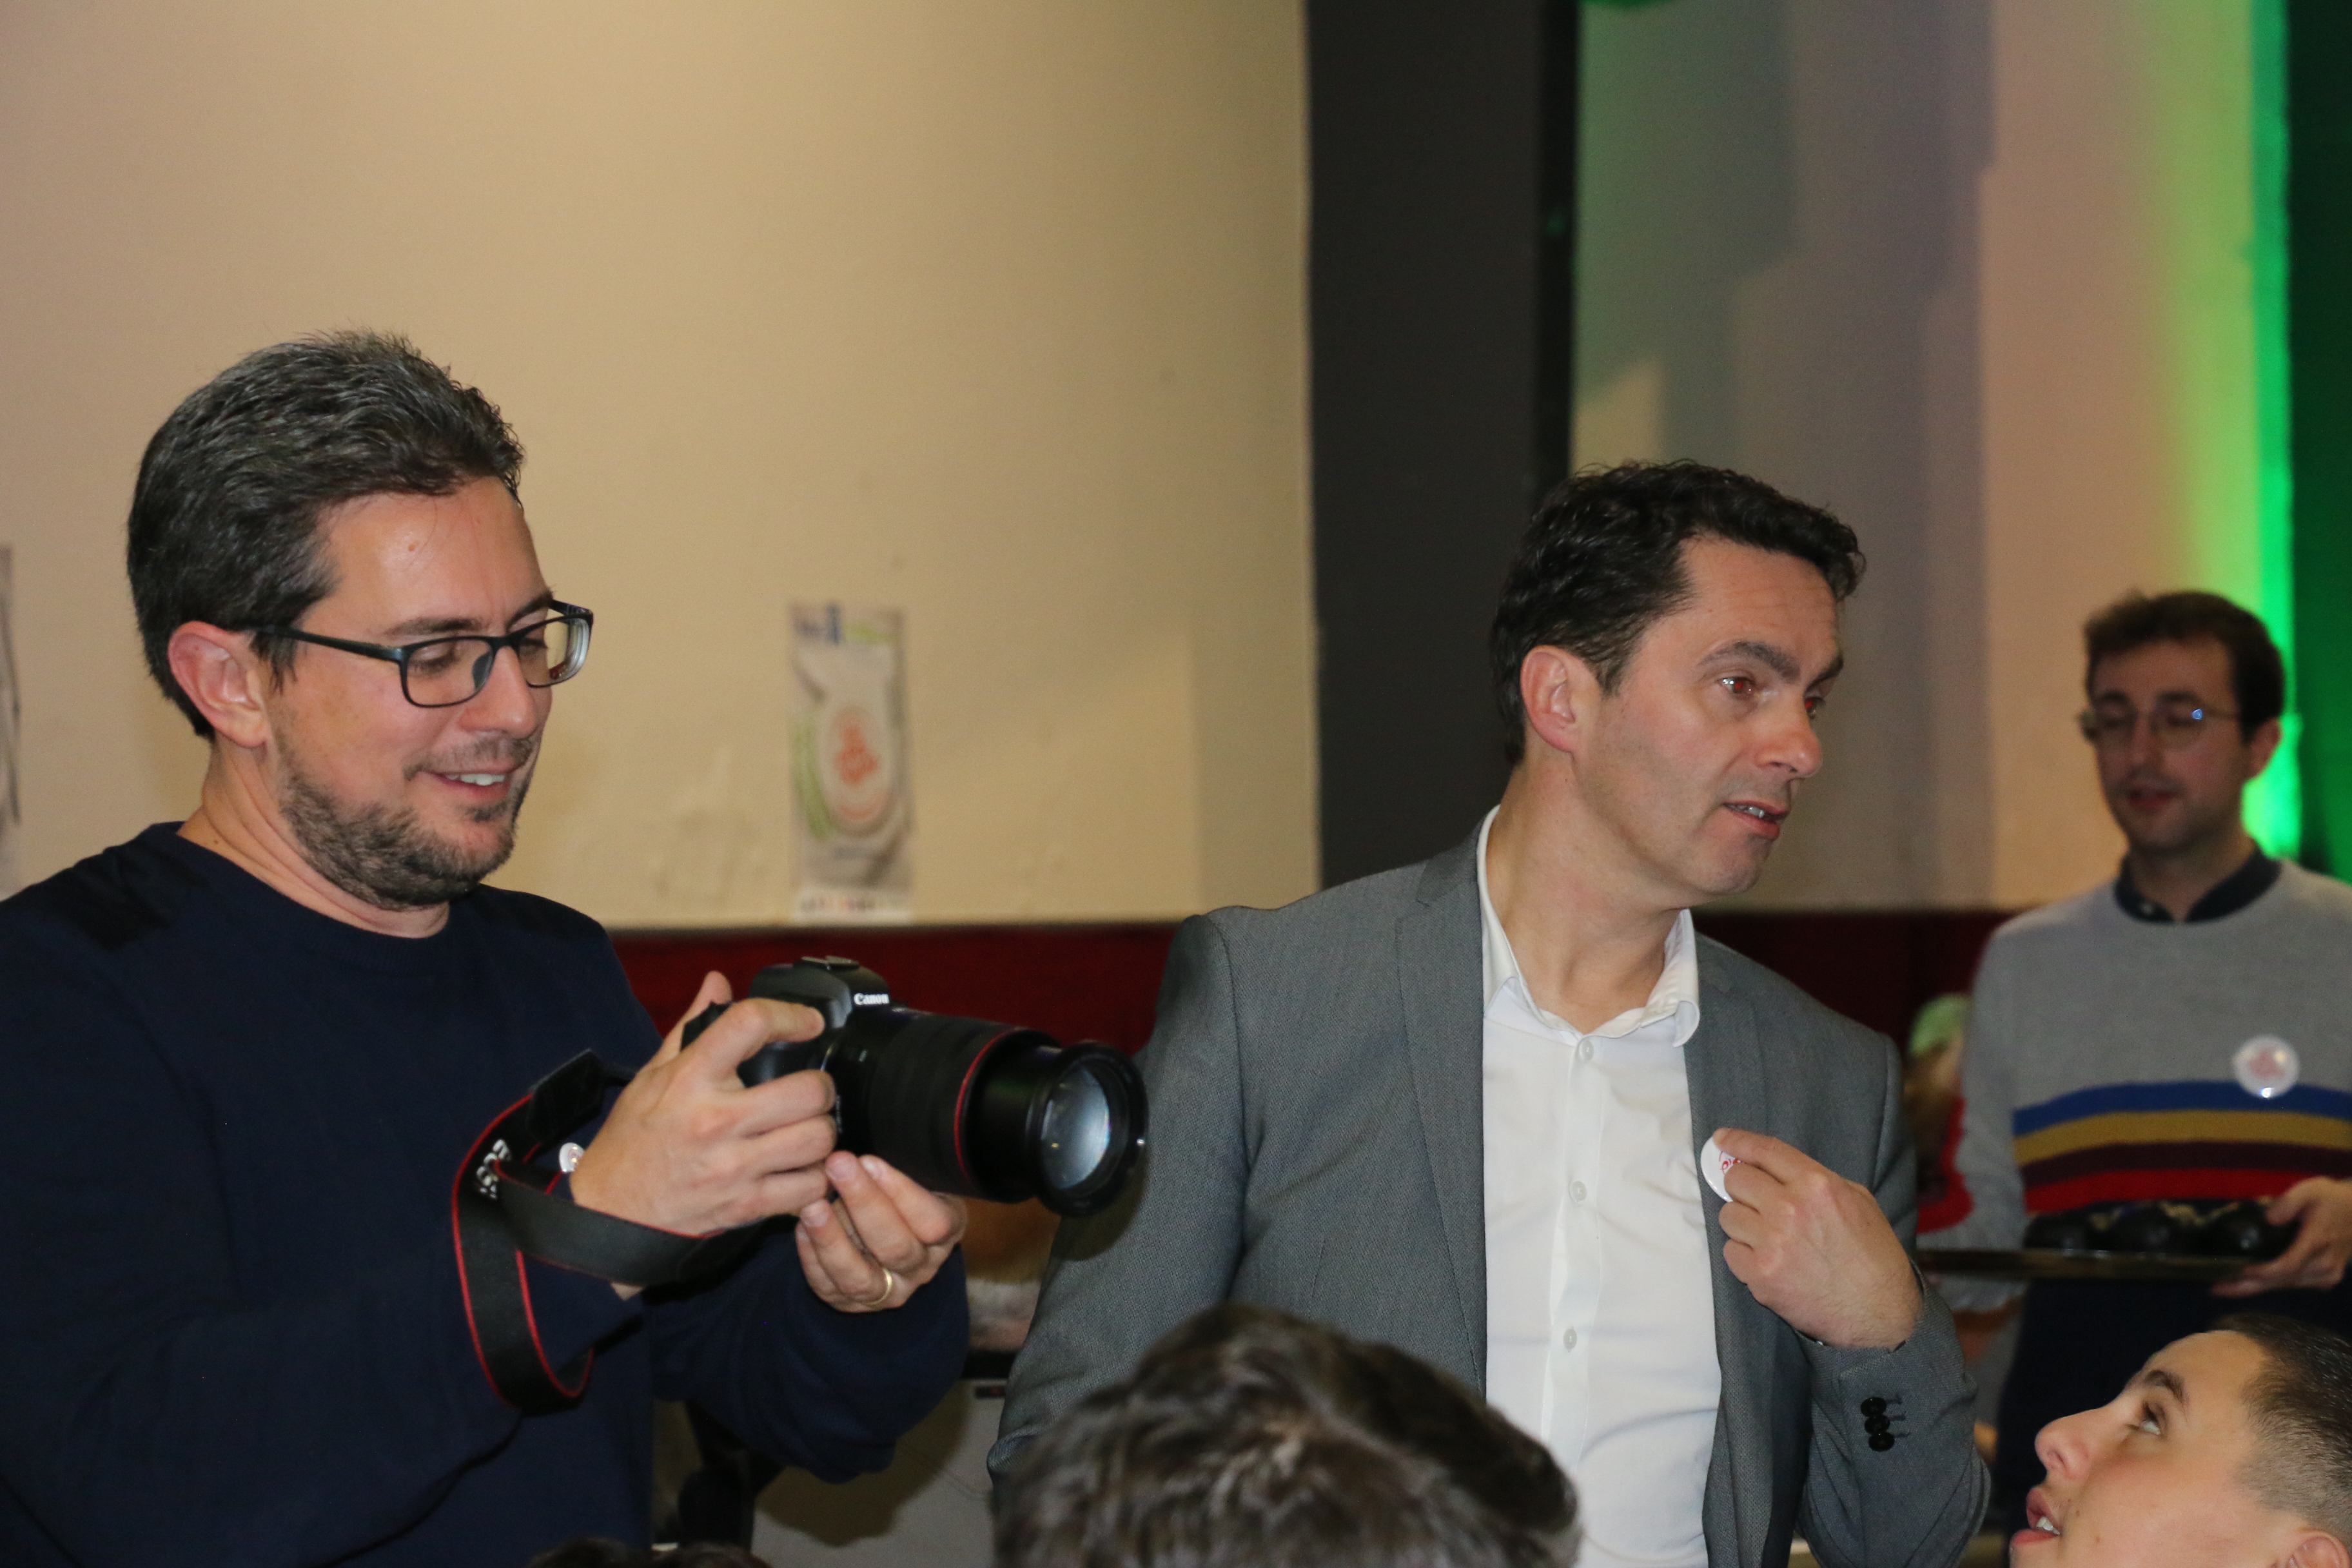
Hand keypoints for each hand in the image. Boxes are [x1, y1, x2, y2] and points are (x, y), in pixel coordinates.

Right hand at [570, 971, 838, 1242]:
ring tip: (806, 1130)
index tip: (808, 1023)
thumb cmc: (632, 1141)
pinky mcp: (745, 1206)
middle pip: (808, 1090)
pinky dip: (815, 1179)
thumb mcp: (652, 1076)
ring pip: (818, 1139)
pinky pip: (809, 1188)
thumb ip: (692, 1026)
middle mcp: (715, 1121)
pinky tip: (800, 1169)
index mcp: (690, 1080)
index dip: (791, 1016)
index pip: (750, 1024)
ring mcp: (734, 1166)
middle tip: (810, 1091)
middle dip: (819, 1087)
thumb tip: (718, 982)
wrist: (610, 1213)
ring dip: (821, 1132)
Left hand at [794, 1151, 967, 1311]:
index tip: (870, 1160)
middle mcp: (920, 1267)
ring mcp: (887, 1291)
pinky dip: (812, 1257)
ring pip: (860, 1277)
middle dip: (863, 1203)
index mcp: (946, 1232)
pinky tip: (801, 1227)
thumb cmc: (898, 1192)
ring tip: (812, 1205)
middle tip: (837, 1165)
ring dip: (833, 1239)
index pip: (934, 1222)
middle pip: (896, 1247)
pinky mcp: (851, 1303)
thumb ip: (903, 1163)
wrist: (883, 1233)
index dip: (902, 1193)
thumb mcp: (915, 1174)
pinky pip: (829, 1287)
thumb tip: (872, 1135)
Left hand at [1713, 1126, 1920, 1350]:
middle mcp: (1790, 1209)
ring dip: (1744, 1223)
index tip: (1722, 1139)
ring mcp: (1771, 1243)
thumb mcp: (1858, 1201)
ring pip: (1728, 1215)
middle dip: (1744, 1188)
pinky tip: (1768, 1261)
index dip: (1738, 1141)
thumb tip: (1774, 1170)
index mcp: (1817, 1185)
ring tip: (1769, 1237)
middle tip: (1758, 1202)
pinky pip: (1730, 1251)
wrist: (1881, 1314)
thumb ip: (1816, 1180)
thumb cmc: (1874, 1256)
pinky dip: (1744, 1255)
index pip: (1765, 1151)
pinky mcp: (1760, 1275)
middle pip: (1737, 1180)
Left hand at [2213, 1178, 2351, 1295]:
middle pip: (2282, 1281)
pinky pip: (2294, 1284)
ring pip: (2286, 1286)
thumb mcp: (2310, 1189)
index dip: (2261, 1272)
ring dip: (2256, 1288)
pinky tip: (2248, 1284)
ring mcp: (2327, 1275)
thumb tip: (2270, 1218)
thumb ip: (2290, 1201)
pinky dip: (2271, 1285)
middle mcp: (2324, 1265)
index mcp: (2318, 1243)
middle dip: (2248, 1286)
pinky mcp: (2326, 1279)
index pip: (2287, 1266)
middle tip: (2217, 1288)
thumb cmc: (2330, 1198)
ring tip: (2225, 1287)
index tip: (2236, 1271)